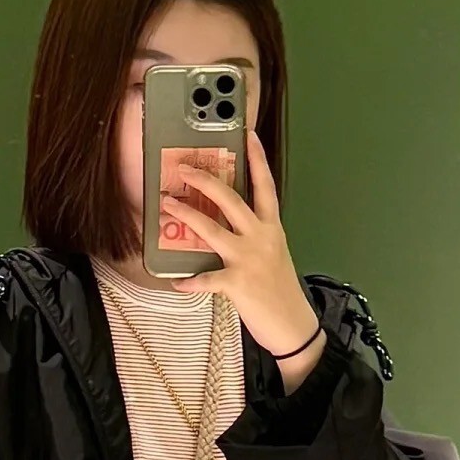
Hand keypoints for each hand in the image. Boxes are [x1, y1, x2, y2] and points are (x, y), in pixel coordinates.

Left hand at [162, 130, 322, 362]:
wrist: (294, 325)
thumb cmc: (279, 288)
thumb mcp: (272, 253)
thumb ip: (253, 235)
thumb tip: (224, 221)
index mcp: (271, 227)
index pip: (265, 186)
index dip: (257, 159)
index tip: (247, 134)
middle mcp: (261, 237)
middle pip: (231, 200)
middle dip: (205, 181)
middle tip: (183, 168)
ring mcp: (249, 259)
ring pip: (213, 230)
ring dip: (187, 216)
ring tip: (166, 204)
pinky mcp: (238, 284)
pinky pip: (208, 280)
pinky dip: (192, 282)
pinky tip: (177, 283)